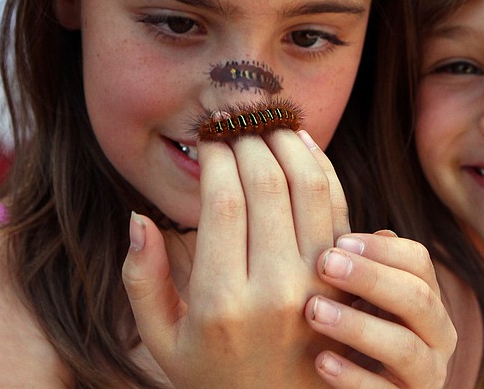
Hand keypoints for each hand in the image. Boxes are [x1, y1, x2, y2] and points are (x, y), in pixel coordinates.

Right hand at [122, 128, 350, 387]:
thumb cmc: (215, 375)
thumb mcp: (163, 341)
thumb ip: (141, 280)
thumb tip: (138, 217)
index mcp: (221, 301)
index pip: (223, 200)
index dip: (216, 155)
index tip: (208, 135)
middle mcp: (274, 288)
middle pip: (268, 184)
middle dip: (250, 139)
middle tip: (236, 119)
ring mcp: (318, 281)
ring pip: (310, 187)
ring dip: (290, 144)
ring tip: (269, 122)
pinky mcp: (345, 277)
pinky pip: (339, 207)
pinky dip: (323, 168)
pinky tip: (302, 146)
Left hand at [305, 231, 457, 388]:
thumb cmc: (348, 334)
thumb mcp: (355, 295)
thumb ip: (353, 262)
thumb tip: (337, 219)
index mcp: (426, 299)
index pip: (419, 262)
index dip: (380, 249)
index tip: (336, 240)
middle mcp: (437, 336)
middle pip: (419, 297)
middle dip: (371, 278)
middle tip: (324, 264)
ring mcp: (426, 376)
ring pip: (406, 347)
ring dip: (358, 326)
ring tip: (314, 312)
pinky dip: (353, 377)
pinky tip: (320, 361)